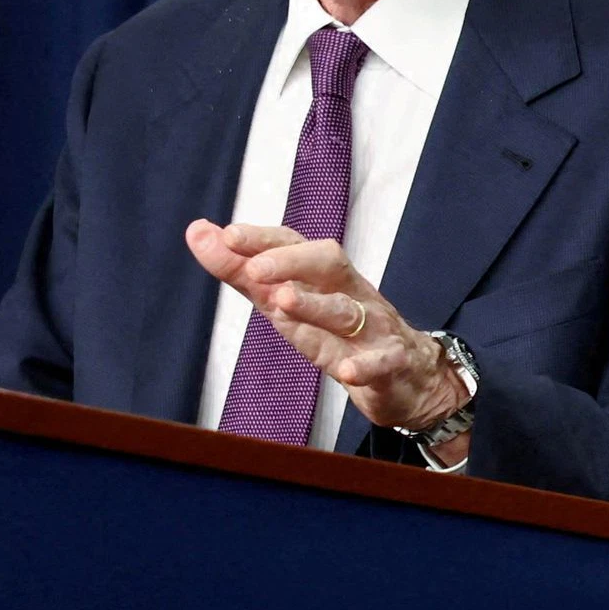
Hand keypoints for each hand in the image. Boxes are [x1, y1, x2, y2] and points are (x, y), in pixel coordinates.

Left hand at [186, 219, 466, 457]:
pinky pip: (382, 363)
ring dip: (315, 307)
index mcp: (324, 276)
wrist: (410, 377)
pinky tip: (348, 372)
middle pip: (328, 264)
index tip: (228, 235)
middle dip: (291, 262)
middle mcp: (350, 294)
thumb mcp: (288, 302)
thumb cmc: (343, 333)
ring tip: (283, 304)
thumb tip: (198, 232)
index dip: (264, 239)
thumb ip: (243, 272)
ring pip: (347, 312)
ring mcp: (374, 328)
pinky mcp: (392, 365)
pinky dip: (366, 366)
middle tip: (255, 269)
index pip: (294, 244)